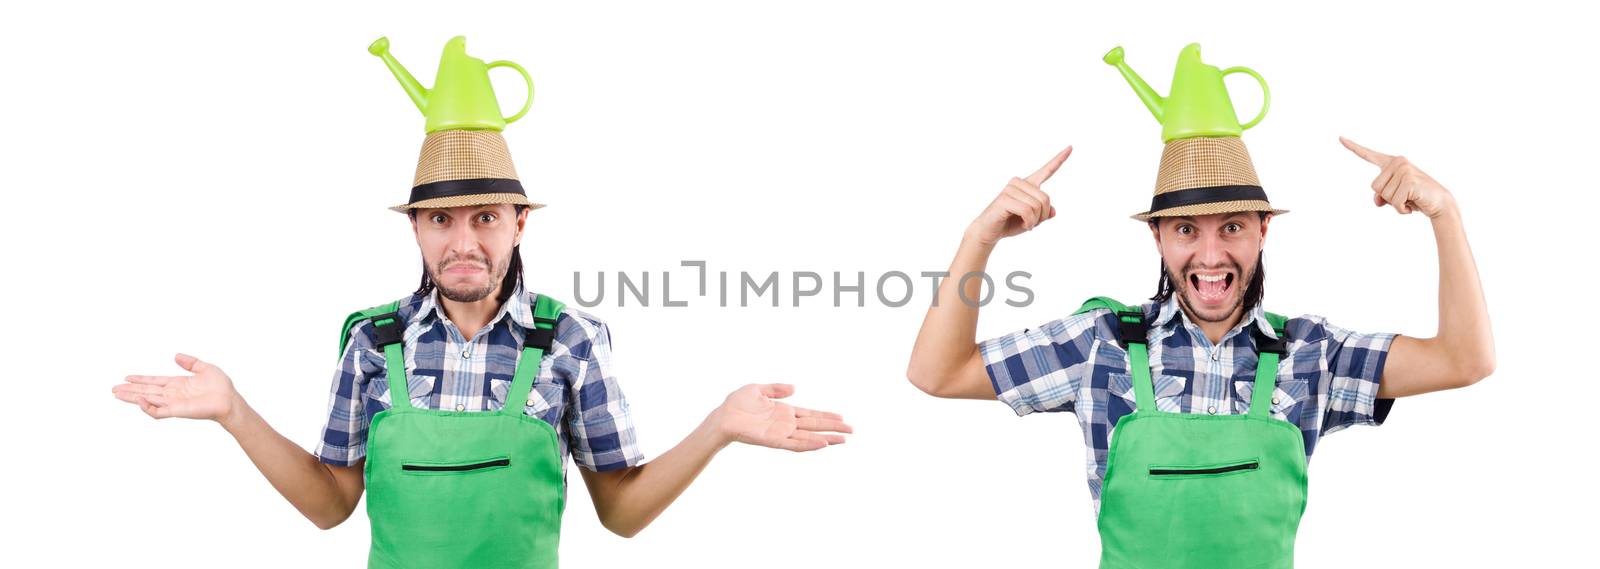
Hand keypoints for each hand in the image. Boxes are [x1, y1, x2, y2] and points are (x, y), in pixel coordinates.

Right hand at [113, 353, 241, 423]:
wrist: (229, 400)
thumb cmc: (221, 386)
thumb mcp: (205, 368)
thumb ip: (190, 362)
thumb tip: (176, 355)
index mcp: (178, 384)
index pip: (154, 382)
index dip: (141, 379)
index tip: (127, 377)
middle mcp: (173, 394)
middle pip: (146, 392)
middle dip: (130, 391)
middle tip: (113, 389)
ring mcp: (173, 403)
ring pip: (147, 401)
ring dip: (132, 398)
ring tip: (117, 394)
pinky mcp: (176, 411)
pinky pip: (157, 411)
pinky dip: (147, 407)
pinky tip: (139, 400)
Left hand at [709, 384, 850, 451]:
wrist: (722, 417)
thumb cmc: (736, 404)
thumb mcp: (757, 389)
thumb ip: (776, 389)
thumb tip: (794, 388)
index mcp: (784, 412)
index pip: (810, 415)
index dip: (826, 416)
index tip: (842, 418)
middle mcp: (785, 424)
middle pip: (815, 426)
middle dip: (833, 428)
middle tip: (852, 431)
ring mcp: (781, 433)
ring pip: (809, 437)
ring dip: (826, 438)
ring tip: (843, 440)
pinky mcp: (774, 440)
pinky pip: (794, 444)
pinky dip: (809, 445)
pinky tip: (823, 444)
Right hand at [966, 146, 1071, 245]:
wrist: (989, 232)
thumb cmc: (1010, 223)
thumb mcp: (1033, 220)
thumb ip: (1044, 213)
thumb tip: (1053, 211)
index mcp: (1028, 184)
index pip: (1046, 170)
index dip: (1059, 160)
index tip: (1071, 148)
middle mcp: (1019, 182)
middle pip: (1045, 198)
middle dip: (1042, 216)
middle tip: (1032, 223)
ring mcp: (1011, 188)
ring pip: (1037, 205)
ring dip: (1035, 221)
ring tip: (1025, 224)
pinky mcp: (1004, 198)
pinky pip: (1027, 211)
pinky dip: (1029, 222)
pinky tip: (1024, 226)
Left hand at [1340, 136, 1455, 218]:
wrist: (1440, 203)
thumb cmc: (1415, 198)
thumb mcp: (1394, 197)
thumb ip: (1381, 196)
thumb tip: (1377, 201)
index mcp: (1392, 163)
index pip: (1368, 155)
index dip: (1353, 147)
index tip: (1340, 138)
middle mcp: (1398, 162)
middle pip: (1374, 187)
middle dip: (1387, 198)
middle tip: (1405, 196)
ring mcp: (1404, 170)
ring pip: (1383, 195)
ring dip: (1396, 204)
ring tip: (1411, 198)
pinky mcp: (1409, 181)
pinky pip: (1394, 202)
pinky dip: (1402, 209)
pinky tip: (1413, 205)